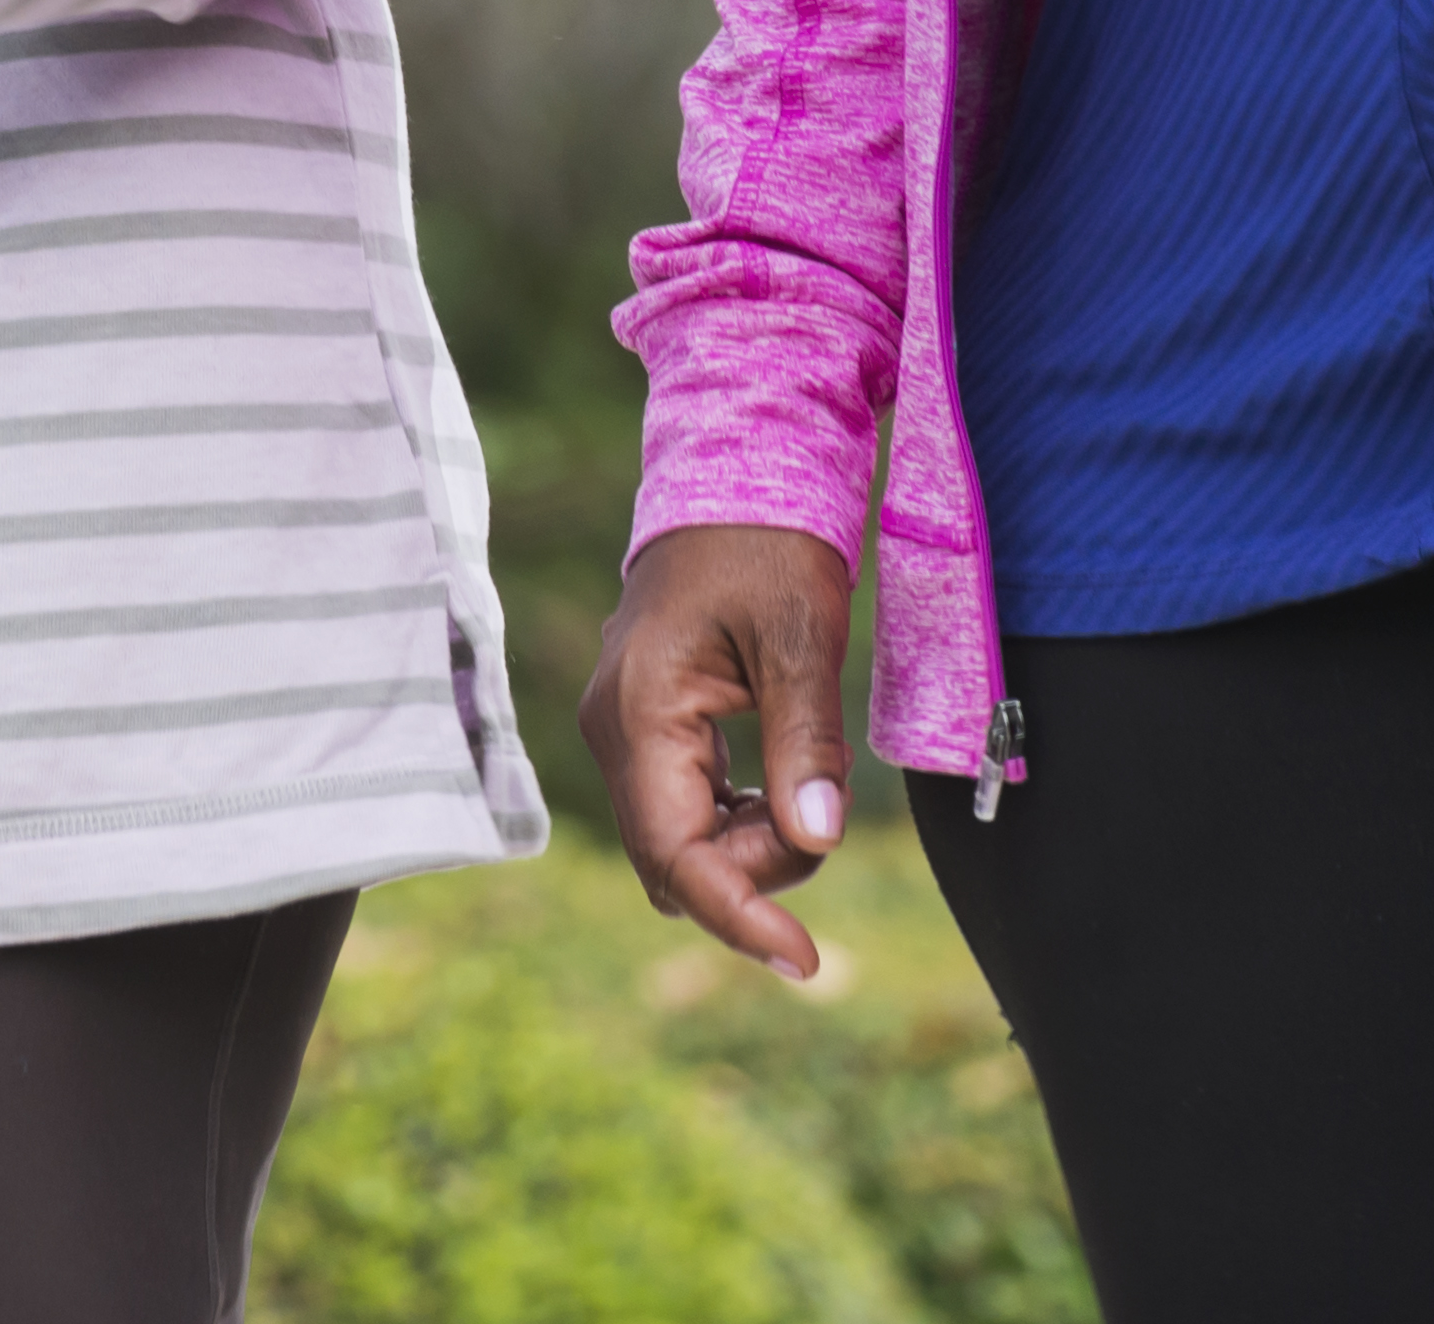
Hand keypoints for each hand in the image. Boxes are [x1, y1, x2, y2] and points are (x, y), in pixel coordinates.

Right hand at [582, 523, 862, 979]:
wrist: (736, 472)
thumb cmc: (767, 542)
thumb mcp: (800, 636)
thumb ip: (803, 742)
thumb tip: (817, 842)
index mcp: (640, 711)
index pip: (676, 855)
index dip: (739, 918)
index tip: (807, 962)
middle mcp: (615, 730)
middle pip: (672, 862)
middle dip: (751, 873)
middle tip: (819, 817)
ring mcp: (625, 731)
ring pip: (680, 843)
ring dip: (749, 846)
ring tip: (807, 781)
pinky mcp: (649, 729)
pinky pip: (686, 809)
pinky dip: (739, 819)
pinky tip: (782, 782)